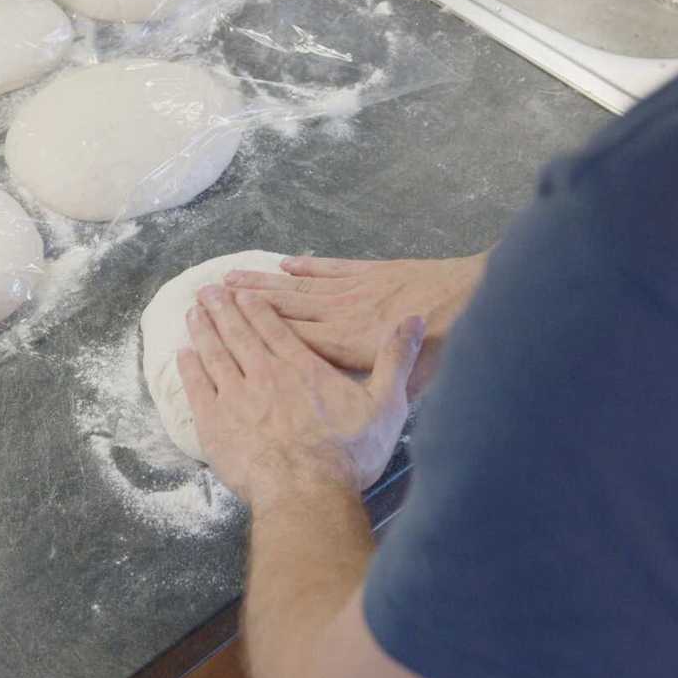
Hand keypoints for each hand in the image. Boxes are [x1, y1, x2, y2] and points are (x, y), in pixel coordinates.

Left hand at [177, 285, 424, 508]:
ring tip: (192, 312)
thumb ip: (396, 360)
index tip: (240, 291)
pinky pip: (198, 389)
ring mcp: (236, 399)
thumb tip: (416, 320)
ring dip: (202, 331)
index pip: (274, 328)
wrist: (307, 495)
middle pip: (239, 334)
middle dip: (222, 309)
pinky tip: (182, 356)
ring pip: (214, 355)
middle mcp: (265, 374)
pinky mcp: (216, 426)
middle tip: (207, 290)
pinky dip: (189, 369)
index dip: (256, 307)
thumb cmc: (349, 455)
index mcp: (302, 368)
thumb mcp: (387, 405)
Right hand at [224, 253, 485, 396]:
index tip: (219, 335)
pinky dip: (304, 266)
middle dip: (242, 305)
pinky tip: (283, 263)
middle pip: (280, 310)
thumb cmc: (444, 351)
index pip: (287, 342)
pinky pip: (327, 268)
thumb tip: (342, 414)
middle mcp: (339, 316)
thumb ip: (367, 395)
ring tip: (230, 278)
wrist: (471, 298)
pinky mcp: (368, 273)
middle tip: (206, 297)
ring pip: (297, 287)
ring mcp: (352, 291)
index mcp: (342, 347)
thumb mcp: (408, 389)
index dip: (252, 337)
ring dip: (262, 283)